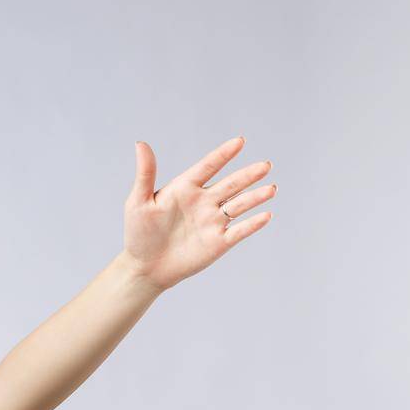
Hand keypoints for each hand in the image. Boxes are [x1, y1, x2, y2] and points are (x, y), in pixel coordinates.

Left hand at [121, 135, 276, 291]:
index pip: (208, 167)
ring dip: (256, 197)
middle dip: (248, 175)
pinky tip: (266, 215)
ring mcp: (213, 221)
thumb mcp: (138, 202)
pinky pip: (240, 230)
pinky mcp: (219, 242)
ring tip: (271, 188)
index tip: (239, 142)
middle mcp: (204, 202)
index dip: (223, 155)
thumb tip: (140, 144)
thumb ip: (145, 173)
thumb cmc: (138, 233)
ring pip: (240, 205)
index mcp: (186, 188)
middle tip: (265, 165)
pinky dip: (253, 224)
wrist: (145, 267)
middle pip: (231, 184)